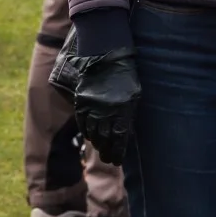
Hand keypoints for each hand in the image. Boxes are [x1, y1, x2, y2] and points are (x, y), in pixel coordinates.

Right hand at [67, 47, 140, 164]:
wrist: (105, 56)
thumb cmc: (125, 75)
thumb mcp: (134, 95)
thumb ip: (129, 114)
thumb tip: (125, 132)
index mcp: (122, 110)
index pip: (119, 139)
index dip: (118, 152)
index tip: (118, 160)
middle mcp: (106, 111)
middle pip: (105, 139)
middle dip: (107, 151)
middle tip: (108, 159)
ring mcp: (92, 107)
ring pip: (92, 132)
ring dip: (96, 143)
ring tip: (100, 149)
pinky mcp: (81, 101)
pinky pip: (82, 122)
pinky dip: (85, 131)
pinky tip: (89, 136)